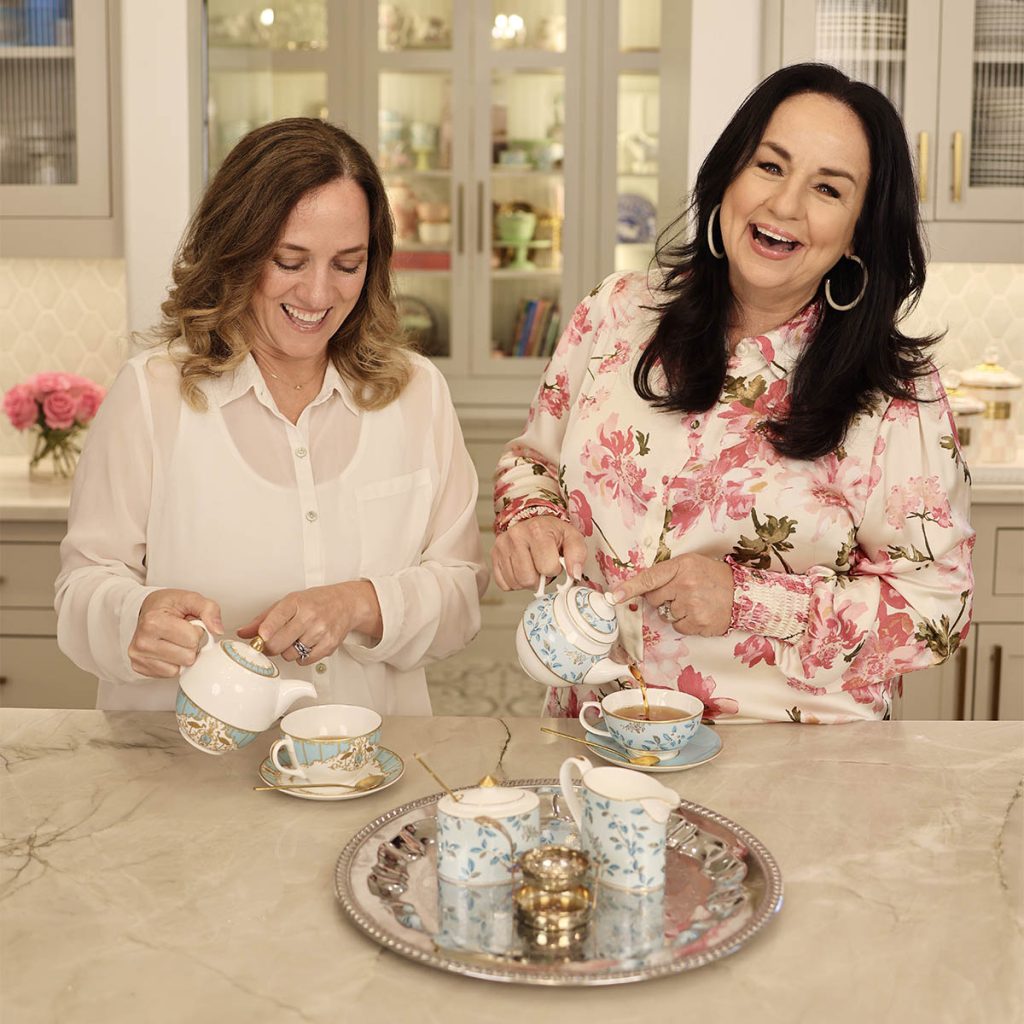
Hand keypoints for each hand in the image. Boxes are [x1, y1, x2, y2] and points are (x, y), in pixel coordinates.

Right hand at [128, 589, 223, 677]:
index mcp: (153, 621)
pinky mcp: (139, 667)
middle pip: (187, 657)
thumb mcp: (191, 599)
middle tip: (182, 634)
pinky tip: (168, 650)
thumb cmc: (168, 605)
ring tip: (175, 641)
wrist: (148, 609)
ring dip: (182, 656)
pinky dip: (173, 664)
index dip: (197, 631)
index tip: (188, 624)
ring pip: (179, 669)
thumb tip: (218, 630)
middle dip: (191, 646)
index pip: (192, 639)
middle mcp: (142, 641)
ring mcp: (138, 656)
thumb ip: (209, 610)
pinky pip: (169, 674)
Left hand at [236, 582, 381, 663]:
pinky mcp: (329, 645)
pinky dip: (301, 657)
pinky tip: (306, 644)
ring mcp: (320, 631)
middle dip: (271, 647)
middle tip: (273, 642)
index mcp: (296, 602)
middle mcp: (309, 616)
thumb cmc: (316, 601)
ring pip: (290, 654)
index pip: (276, 618)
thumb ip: (263, 619)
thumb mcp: (289, 603)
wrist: (346, 603)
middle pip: (279, 643)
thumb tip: (243, 632)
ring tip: (295, 639)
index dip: (265, 631)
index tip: (261, 637)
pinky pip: (304, 660)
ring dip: (288, 651)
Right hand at [491, 516, 588, 590]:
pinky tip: (521, 569)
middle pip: (527, 579)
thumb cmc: (553, 533)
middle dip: (539, 578)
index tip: (554, 561)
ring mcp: (502, 545)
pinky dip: (514, 582)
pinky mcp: (494, 554)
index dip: (554, 569)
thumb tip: (574, 574)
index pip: (547, 568)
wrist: (534, 523)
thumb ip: (578, 555)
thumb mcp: (572, 538)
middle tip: (542, 567)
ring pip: (515, 582)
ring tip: (532, 566)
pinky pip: (503, 583)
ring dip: (527, 581)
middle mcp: (516, 535)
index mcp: (537, 530)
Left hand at [608, 555, 733, 636]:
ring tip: (694, 602)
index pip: (649, 578)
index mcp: (681, 567)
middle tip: (680, 592)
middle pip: (654, 598)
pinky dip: (685, 622)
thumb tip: (641, 588)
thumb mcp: (690, 564)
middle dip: (662, 597)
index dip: (630, 588)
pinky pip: (678, 627)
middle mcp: (685, 585)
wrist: (742, 593)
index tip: (615, 596)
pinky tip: (698, 613)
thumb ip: (667, 572)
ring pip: (665, 614)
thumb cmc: (712, 576)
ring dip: (675, 611)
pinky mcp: (699, 623)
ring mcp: (692, 606)